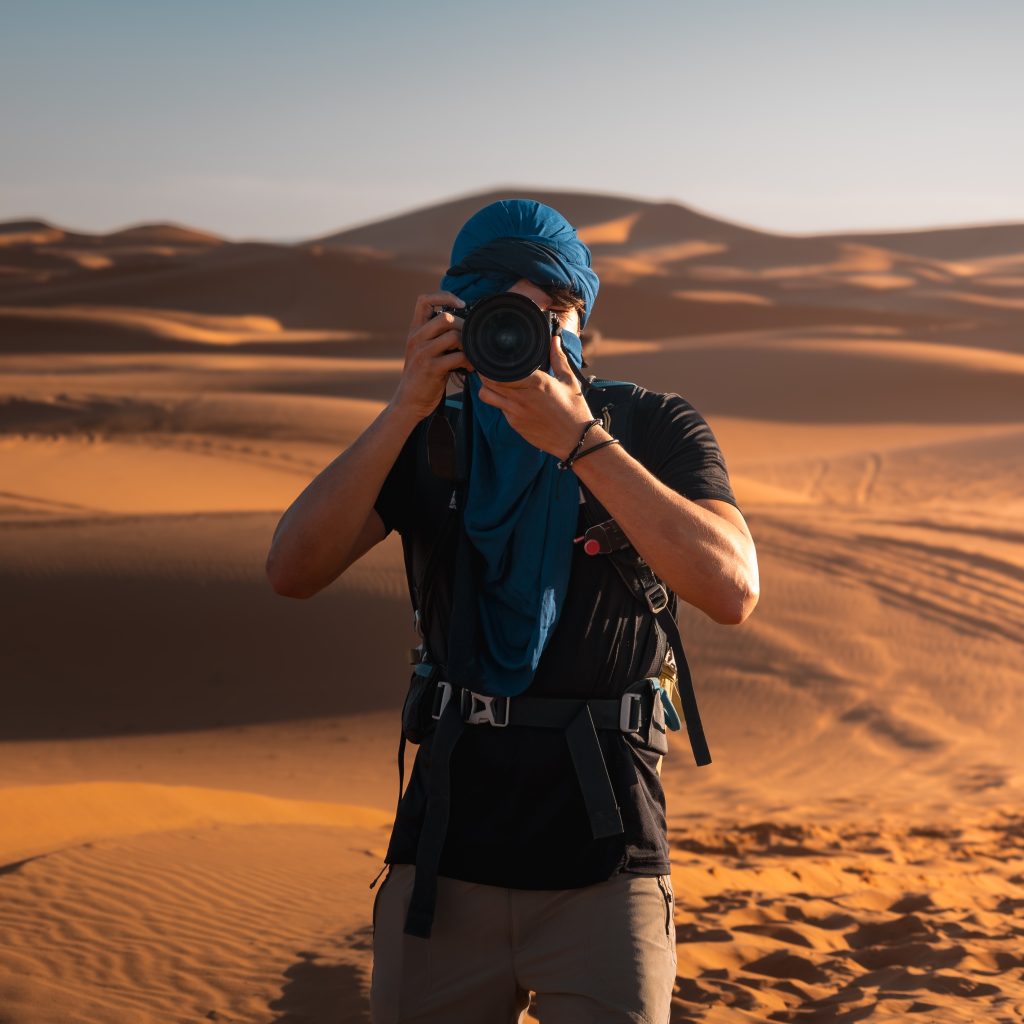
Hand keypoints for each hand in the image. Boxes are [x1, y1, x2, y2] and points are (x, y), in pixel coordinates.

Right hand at [390, 292, 473, 421]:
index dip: (444, 296)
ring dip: (468, 346)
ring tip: (471, 356)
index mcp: (415, 331)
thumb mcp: (424, 351)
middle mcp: (416, 338)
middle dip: (464, 327)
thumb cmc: (423, 377)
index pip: (424, 300)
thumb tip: (462, 324)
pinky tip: (469, 368)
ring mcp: (422, 353)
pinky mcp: (431, 368)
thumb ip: (436, 336)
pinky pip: (457, 357)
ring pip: (454, 336)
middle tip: (471, 340)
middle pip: (445, 318)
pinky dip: (469, 361)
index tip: (460, 304)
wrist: (409, 402)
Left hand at [477, 331, 596, 457]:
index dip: (493, 362)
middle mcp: (522, 397)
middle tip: (488, 366)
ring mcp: (515, 412)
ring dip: (486, 387)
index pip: (501, 369)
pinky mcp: (514, 424)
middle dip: (485, 372)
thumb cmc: (574, 410)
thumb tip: (554, 340)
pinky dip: (499, 402)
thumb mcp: (569, 381)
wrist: (576, 440)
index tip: (493, 357)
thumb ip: (558, 359)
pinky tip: (508, 398)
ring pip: (486, 395)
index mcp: (536, 383)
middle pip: (488, 380)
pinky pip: (499, 409)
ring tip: (493, 382)